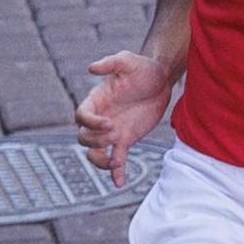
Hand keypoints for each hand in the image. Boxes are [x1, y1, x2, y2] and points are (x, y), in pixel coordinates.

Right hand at [75, 51, 174, 185]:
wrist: (162, 80)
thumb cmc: (142, 67)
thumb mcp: (127, 61)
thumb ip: (110, 63)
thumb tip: (91, 67)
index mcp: (96, 100)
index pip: (81, 116)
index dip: (90, 123)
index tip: (109, 122)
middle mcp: (100, 118)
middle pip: (83, 137)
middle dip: (96, 141)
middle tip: (117, 134)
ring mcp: (111, 131)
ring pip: (94, 153)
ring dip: (100, 160)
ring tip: (116, 161)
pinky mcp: (125, 140)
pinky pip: (116, 160)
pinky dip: (116, 173)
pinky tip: (120, 182)